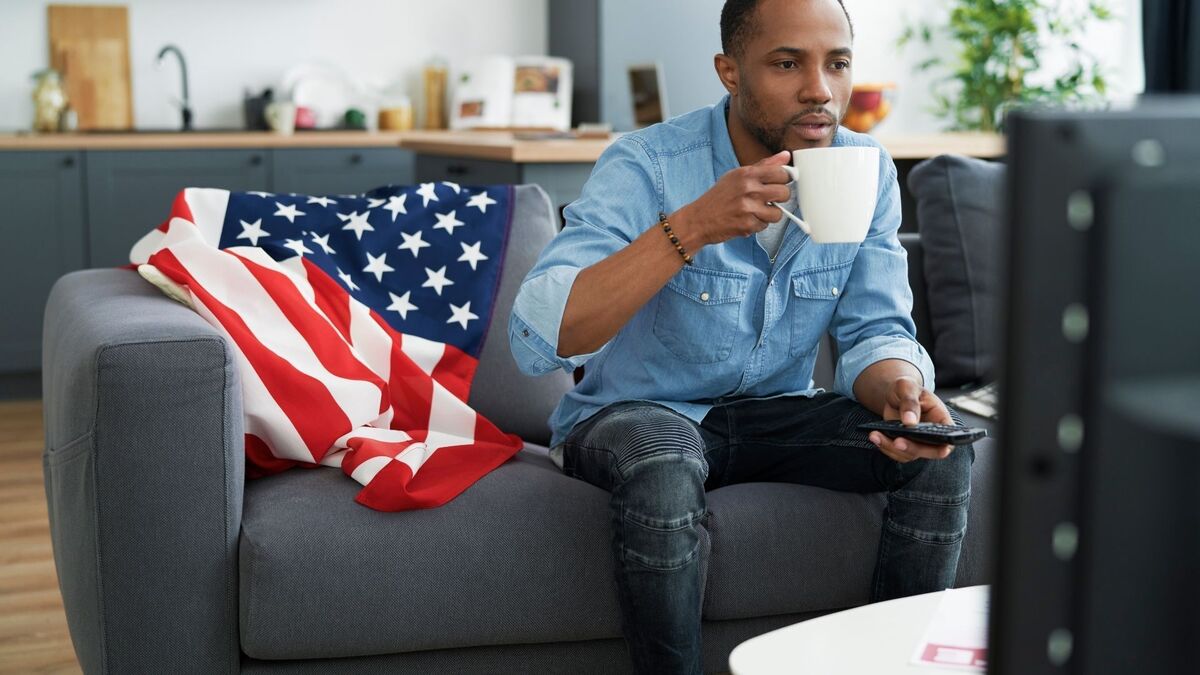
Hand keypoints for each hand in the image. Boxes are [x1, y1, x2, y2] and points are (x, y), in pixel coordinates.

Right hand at [670, 150, 792, 245]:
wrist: (699, 219)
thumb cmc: (719, 197)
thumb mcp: (737, 175)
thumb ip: (763, 165)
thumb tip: (785, 156)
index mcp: (747, 173)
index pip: (781, 173)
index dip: (784, 179)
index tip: (780, 183)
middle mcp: (748, 189)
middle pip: (784, 193)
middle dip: (779, 198)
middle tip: (768, 199)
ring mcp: (748, 208)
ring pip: (778, 213)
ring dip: (770, 214)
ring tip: (757, 211)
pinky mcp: (747, 225)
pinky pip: (765, 226)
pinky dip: (758, 224)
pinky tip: (747, 220)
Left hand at [868, 376, 954, 462]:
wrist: (895, 394)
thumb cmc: (907, 388)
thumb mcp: (908, 387)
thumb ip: (910, 402)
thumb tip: (910, 422)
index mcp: (941, 420)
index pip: (948, 439)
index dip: (942, 446)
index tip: (929, 445)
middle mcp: (933, 435)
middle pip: (928, 452)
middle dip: (911, 448)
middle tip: (896, 442)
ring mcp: (918, 442)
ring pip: (909, 455)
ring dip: (891, 448)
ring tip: (875, 435)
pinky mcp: (904, 445)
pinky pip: (896, 453)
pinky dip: (884, 447)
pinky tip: (875, 436)